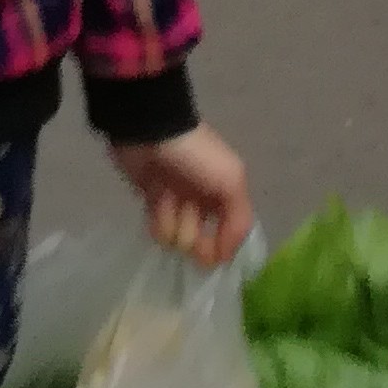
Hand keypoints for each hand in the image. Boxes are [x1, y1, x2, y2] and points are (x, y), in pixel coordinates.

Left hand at [109, 123, 253, 265]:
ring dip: (171, 221)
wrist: (150, 132)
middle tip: (185, 215)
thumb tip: (226, 254)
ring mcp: (177, 202)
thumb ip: (238, 220)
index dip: (221, 247)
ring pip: (177, 236)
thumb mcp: (231, 180)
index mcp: (227, 194)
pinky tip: (154, 199)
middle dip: (192, 235)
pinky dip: (156, 218)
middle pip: (201, 242)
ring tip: (166, 196)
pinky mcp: (153, 201)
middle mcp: (204, 201)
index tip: (209, 256)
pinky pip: (158, 227)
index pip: (231, 234)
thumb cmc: (195, 155)